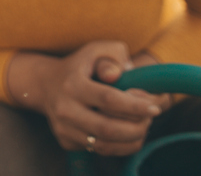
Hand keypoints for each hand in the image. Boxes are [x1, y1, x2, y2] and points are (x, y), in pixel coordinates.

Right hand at [7, 42, 168, 157]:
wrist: (46, 84)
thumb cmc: (81, 65)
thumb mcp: (96, 50)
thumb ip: (113, 55)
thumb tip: (117, 75)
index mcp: (73, 84)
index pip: (108, 100)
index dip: (135, 106)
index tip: (154, 107)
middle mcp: (65, 109)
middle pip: (107, 128)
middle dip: (136, 127)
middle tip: (151, 118)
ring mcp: (63, 128)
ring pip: (103, 145)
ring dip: (130, 140)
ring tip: (143, 126)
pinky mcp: (66, 141)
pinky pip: (98, 151)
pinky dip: (120, 147)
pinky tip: (129, 133)